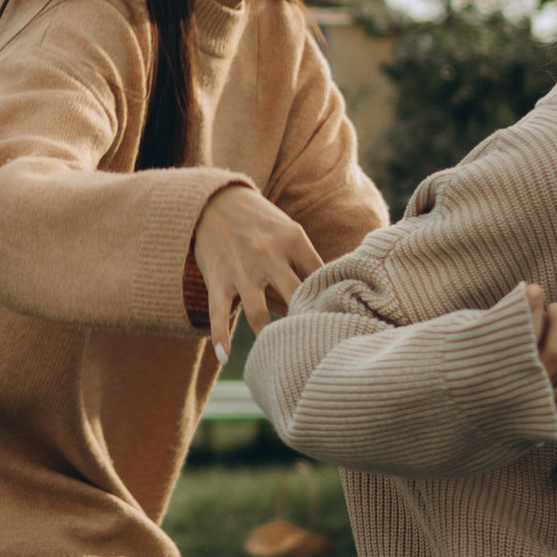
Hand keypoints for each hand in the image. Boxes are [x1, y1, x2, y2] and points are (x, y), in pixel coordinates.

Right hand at [189, 184, 322, 345]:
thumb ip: (308, 261)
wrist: (215, 200)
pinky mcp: (218, 277)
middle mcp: (268, 255)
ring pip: (258, 312)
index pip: (320, 276)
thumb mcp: (289, 231)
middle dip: (306, 322)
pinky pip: (218, 311)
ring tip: (279, 357)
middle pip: (294, 296)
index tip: (341, 322)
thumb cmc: (261, 222)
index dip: (332, 300)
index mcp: (293, 239)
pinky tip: (224, 356)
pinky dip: (219, 335)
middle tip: (319, 346)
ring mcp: (242, 269)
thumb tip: (337, 291)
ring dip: (269, 336)